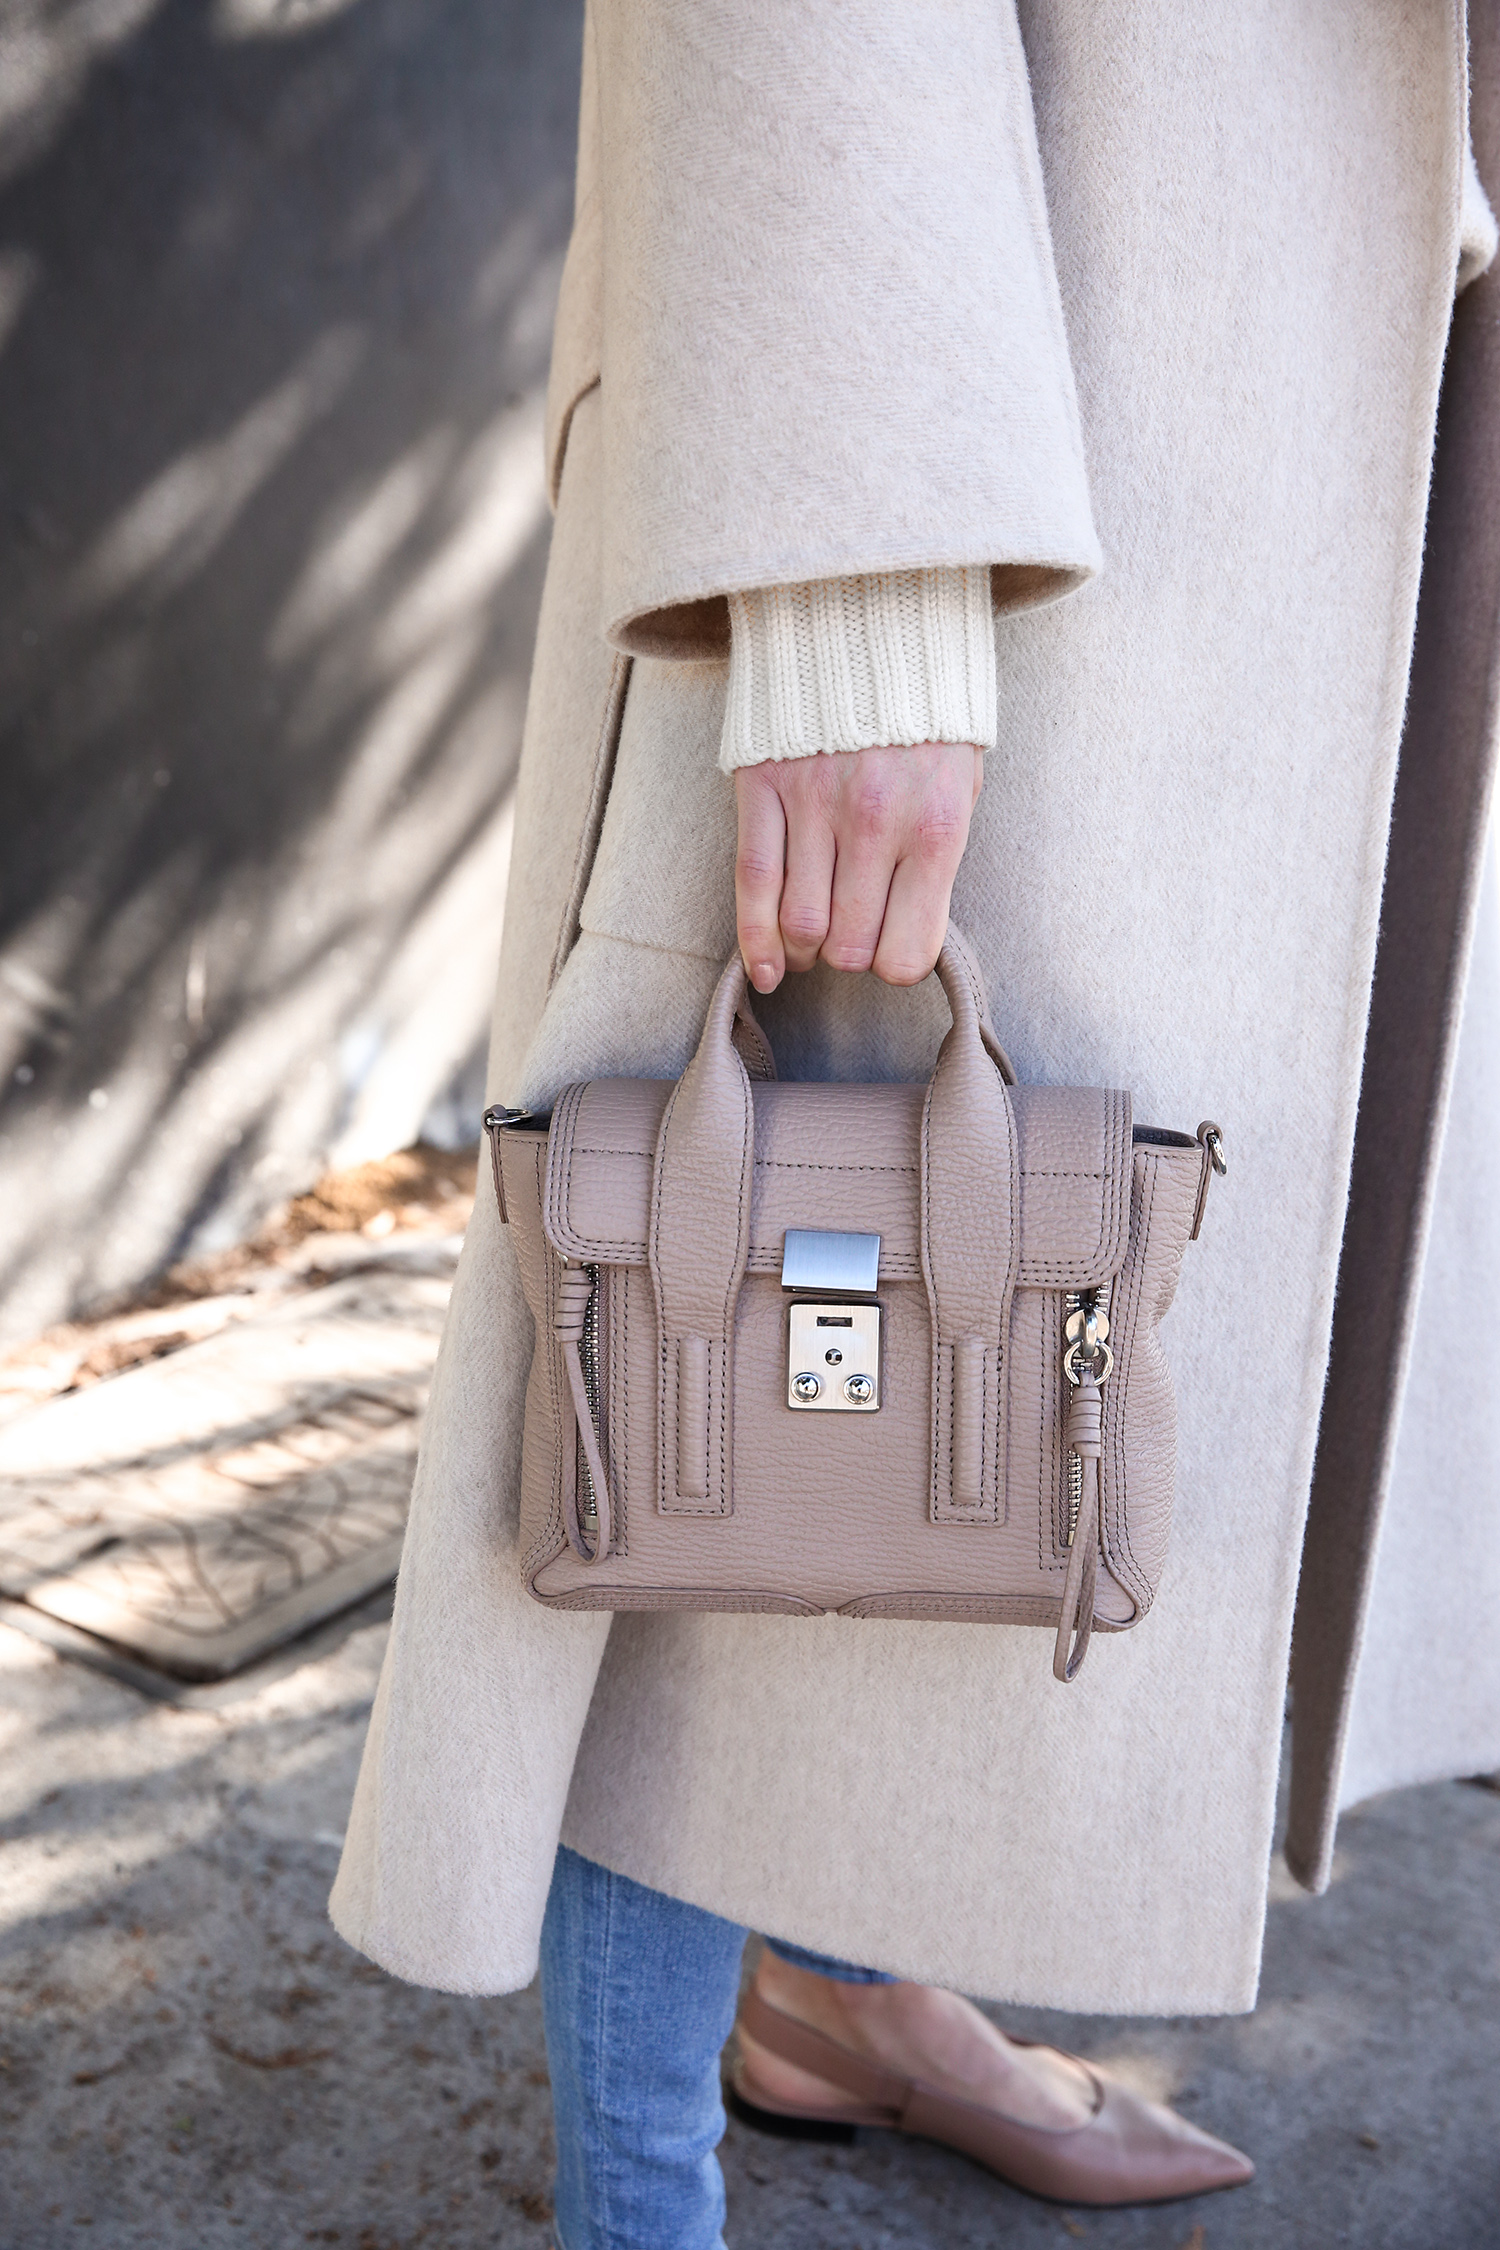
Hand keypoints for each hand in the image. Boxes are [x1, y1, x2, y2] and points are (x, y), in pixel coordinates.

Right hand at [734, 742, 981, 992]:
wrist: (872, 625)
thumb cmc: (926, 720)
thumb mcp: (962, 785)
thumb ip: (937, 858)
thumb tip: (907, 932)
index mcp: (937, 827)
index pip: (907, 950)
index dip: (896, 964)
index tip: (891, 952)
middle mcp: (877, 822)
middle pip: (850, 945)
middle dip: (849, 956)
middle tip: (850, 939)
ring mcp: (815, 804)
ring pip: (801, 923)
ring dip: (805, 949)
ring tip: (810, 945)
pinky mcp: (765, 786)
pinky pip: (754, 882)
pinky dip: (757, 939)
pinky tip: (767, 968)